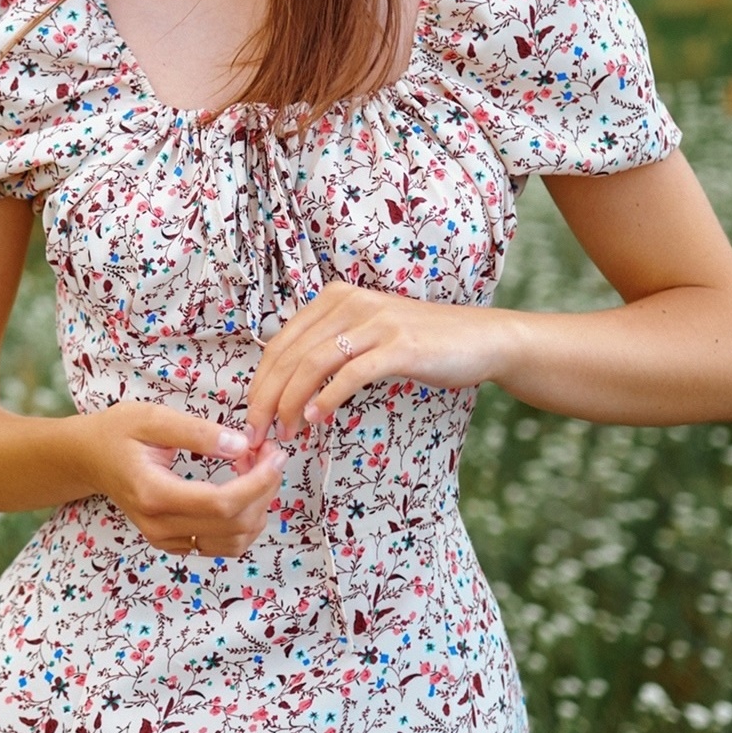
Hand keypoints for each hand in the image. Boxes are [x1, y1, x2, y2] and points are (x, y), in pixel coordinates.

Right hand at [68, 401, 285, 557]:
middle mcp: (160, 526)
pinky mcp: (173, 543)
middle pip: (234, 525)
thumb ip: (198, 432)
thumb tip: (242, 445)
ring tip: (255, 470)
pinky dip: (243, 521)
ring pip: (234, 542)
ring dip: (258, 508)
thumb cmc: (118, 431)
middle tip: (268, 455)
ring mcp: (166, 539)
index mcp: (154, 494)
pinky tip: (241, 490)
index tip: (275, 455)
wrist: (89, 457)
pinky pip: (222, 545)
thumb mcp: (153, 418)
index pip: (222, 504)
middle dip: (264, 491)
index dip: (259, 484)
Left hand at [243, 283, 515, 445]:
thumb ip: (330, 349)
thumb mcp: (367, 335)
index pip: (280, 343)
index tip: (251, 418)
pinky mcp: (399, 346)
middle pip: (290, 355)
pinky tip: (317, 418)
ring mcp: (376, 322)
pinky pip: (351, 373)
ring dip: (291, 402)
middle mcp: (350, 303)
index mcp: (335, 298)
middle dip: (267, 399)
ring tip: (284, 432)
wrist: (480, 339)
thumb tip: (287, 389)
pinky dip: (327, 398)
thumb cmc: (421, 343)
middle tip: (257, 434)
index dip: (260, 383)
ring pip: (313, 363)